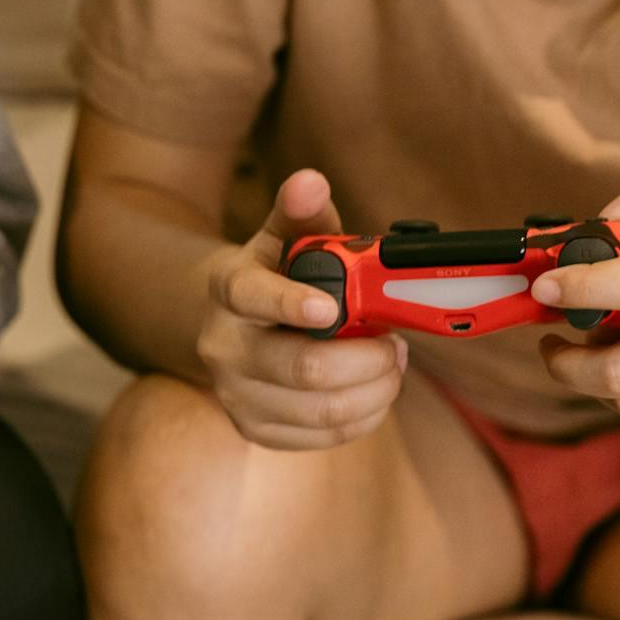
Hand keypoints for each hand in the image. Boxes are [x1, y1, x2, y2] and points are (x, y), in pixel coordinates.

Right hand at [195, 168, 408, 449]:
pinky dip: (365, 416)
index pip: (251, 297)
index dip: (290, 304)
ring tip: (391, 364)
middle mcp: (223, 347)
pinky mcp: (255, 430)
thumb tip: (311, 181)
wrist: (231, 326)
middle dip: (367, 359)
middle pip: (302, 368)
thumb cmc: (274, 276)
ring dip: (375, 389)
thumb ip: (302, 212)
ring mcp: (237, 395)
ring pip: (321, 411)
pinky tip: (374, 391)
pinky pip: (324, 438)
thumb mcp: (284, 238)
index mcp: (228, 290)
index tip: (332, 309)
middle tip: (396, 344)